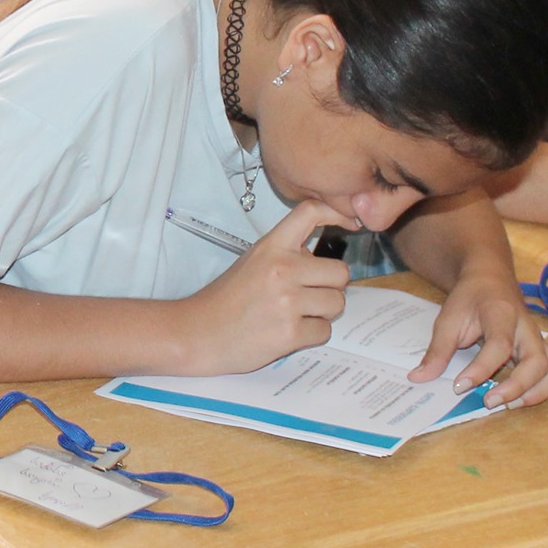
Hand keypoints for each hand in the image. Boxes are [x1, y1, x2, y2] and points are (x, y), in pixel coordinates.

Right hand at [181, 200, 351, 374]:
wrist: (197, 333)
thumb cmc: (225, 299)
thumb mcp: (253, 262)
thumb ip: (286, 255)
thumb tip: (319, 258)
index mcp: (271, 247)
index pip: (310, 212)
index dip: (336, 213)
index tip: (350, 223)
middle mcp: (282, 269)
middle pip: (340, 272)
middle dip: (330, 287)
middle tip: (308, 295)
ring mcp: (287, 301)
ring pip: (337, 304)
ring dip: (322, 313)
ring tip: (295, 314)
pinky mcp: (290, 333)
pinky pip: (324, 332)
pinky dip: (310, 335)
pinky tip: (287, 332)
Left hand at [410, 269, 547, 408]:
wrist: (490, 279)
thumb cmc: (469, 299)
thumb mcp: (447, 319)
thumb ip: (437, 350)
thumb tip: (419, 378)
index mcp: (502, 314)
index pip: (499, 345)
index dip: (481, 369)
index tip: (459, 387)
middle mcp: (528, 328)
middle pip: (537, 361)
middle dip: (516, 387)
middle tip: (488, 402)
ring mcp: (540, 340)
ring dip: (540, 392)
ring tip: (511, 404)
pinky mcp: (545, 350)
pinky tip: (525, 398)